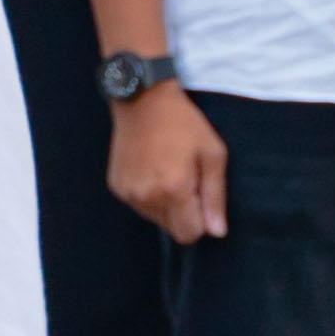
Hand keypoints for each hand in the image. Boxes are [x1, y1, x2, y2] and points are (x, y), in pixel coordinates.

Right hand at [107, 83, 227, 241]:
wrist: (144, 100)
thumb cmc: (184, 124)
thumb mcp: (212, 154)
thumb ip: (215, 197)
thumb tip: (217, 233)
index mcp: (174, 190)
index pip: (189, 235)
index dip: (200, 221)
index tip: (201, 195)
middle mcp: (147, 197)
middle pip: (172, 229)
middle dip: (184, 213)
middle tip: (186, 178)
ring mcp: (128, 193)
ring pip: (155, 218)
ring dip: (165, 203)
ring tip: (168, 169)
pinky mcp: (117, 187)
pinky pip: (138, 205)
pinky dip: (148, 194)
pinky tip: (152, 167)